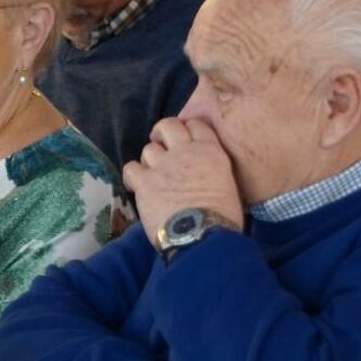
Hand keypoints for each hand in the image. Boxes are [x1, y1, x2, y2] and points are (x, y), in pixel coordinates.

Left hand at [124, 118, 241, 244]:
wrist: (203, 235)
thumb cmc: (223, 217)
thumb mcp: (229, 186)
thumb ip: (215, 172)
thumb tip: (209, 177)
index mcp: (210, 151)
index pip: (196, 124)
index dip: (188, 129)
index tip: (185, 139)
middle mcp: (185, 152)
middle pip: (168, 125)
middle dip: (162, 133)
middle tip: (163, 146)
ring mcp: (162, 165)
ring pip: (148, 149)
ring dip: (150, 159)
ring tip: (153, 173)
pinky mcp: (144, 182)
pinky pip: (130, 168)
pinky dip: (132, 175)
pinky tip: (137, 185)